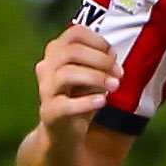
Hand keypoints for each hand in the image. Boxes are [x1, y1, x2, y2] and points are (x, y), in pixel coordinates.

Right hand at [35, 23, 120, 139]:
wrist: (64, 132)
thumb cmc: (79, 98)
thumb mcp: (93, 74)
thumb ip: (101, 61)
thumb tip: (112, 53)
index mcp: (56, 52)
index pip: (75, 34)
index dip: (98, 40)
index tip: (113, 55)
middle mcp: (46, 67)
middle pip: (70, 52)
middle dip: (100, 60)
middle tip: (119, 73)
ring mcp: (45, 90)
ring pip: (66, 74)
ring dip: (96, 78)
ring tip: (115, 86)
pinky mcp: (48, 112)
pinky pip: (65, 104)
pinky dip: (86, 102)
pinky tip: (102, 101)